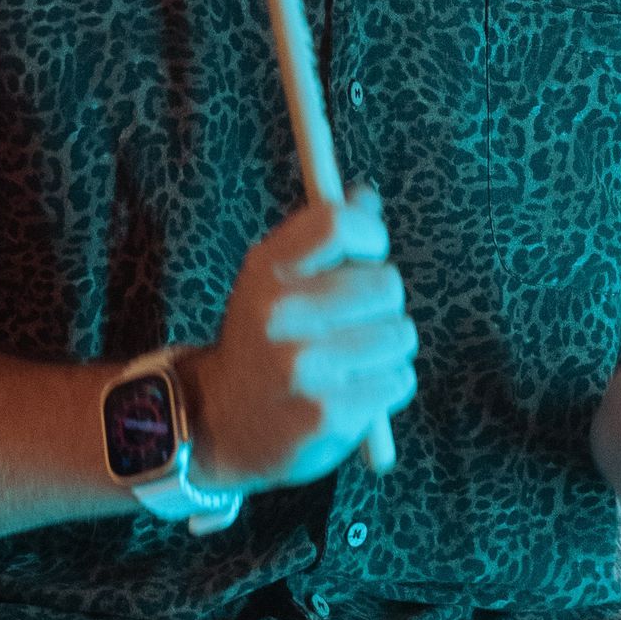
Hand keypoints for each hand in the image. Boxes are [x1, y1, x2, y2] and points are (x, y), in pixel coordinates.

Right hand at [185, 185, 416, 494]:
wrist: (220, 423)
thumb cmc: (262, 342)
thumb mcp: (274, 281)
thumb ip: (321, 238)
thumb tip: (366, 196)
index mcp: (266, 271)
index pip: (338, 224)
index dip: (370, 236)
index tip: (369, 255)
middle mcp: (280, 314)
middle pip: (386, 283)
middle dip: (382, 306)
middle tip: (352, 325)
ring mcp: (304, 365)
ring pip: (400, 335)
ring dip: (387, 350)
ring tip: (349, 362)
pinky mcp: (328, 412)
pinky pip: (399, 380)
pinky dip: (386, 386)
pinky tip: (351, 393)